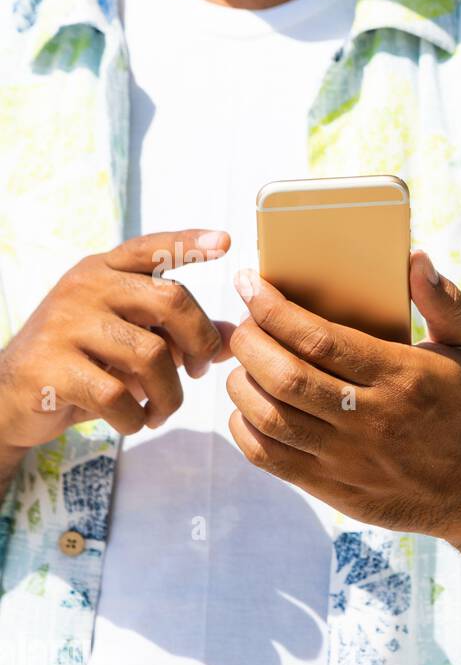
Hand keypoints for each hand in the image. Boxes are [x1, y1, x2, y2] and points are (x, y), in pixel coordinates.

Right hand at [0, 230, 235, 452]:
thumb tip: (235, 334)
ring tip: (161, 410)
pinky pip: (117, 396)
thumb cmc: (85, 362)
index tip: (226, 243)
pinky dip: (136, 418)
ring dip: (169, 395)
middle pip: (171, 300)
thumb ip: (180, 333)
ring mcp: (64, 323)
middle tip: (197, 372)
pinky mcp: (50, 366)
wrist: (10, 395)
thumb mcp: (133, 340)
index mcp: (105, 271)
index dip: (188, 243)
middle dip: (200, 343)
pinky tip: (133, 422)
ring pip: (151, 355)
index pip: (150, 248)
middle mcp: (85, 287)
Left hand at [225, 251, 460, 539]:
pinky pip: (269, 458)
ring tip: (244, 363)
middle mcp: (372, 419)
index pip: (320, 339)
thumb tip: (416, 259)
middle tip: (243, 323)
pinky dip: (244, 428)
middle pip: (285, 376)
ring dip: (242, 383)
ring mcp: (348, 458)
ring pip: (270, 417)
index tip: (250, 285)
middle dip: (248, 341)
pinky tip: (249, 407)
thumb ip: (445, 302)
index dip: (273, 309)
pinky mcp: (333, 487)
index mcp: (402, 377)